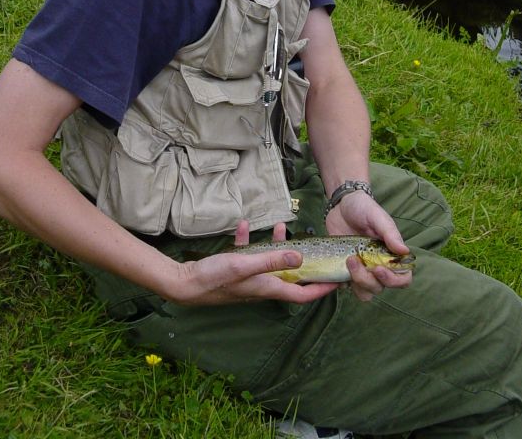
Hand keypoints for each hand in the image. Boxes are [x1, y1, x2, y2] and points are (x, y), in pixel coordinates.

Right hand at [169, 221, 337, 306]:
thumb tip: (300, 256)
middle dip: (303, 262)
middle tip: (315, 248)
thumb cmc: (215, 278)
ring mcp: (248, 278)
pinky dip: (248, 241)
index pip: (302, 294)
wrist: (184, 284)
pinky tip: (242, 226)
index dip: (321, 289)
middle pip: (289, 276)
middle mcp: (261, 285)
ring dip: (276, 246)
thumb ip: (273, 260)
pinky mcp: (234, 270)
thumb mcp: (246, 265)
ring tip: (281, 227)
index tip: (338, 281)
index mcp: (268, 287)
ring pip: (269, 262)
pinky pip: (247, 255)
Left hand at [326, 190, 412, 301]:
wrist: (340, 205)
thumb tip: (405, 251)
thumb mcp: (377, 216)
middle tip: (353, 259)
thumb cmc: (363, 208)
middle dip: (367, 279)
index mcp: (391, 255)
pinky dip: (342, 283)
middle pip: (380, 288)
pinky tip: (338, 266)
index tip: (378, 268)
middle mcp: (378, 265)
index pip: (403, 279)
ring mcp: (362, 269)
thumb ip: (390, 233)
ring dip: (356, 282)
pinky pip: (347, 287)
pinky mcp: (346, 270)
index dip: (393, 280)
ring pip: (365, 292)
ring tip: (347, 261)